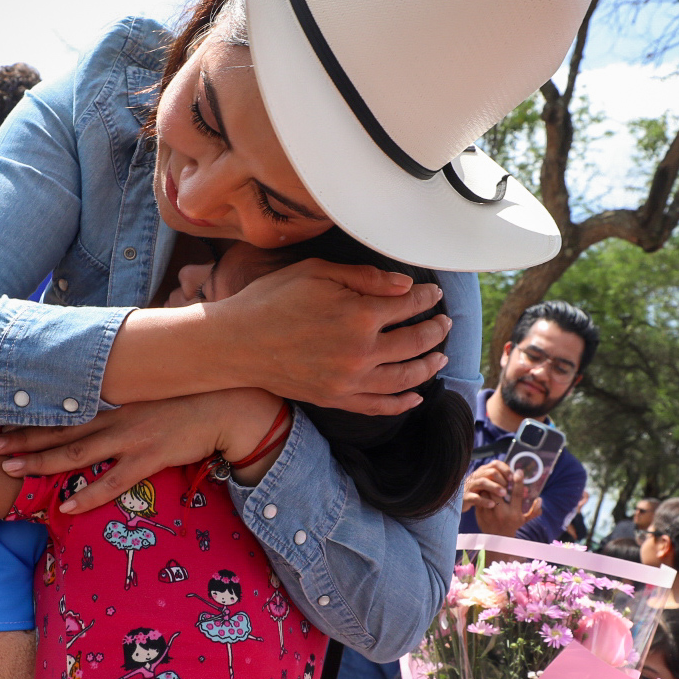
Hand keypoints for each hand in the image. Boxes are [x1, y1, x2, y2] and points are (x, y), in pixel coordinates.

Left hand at [0, 389, 283, 514]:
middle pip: (59, 429)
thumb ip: (124, 384)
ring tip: (10, 472)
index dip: (31, 414)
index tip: (1, 418)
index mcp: (114, 396)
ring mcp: (131, 438)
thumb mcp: (152, 382)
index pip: (63, 406)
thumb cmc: (190, 392)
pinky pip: (113, 482)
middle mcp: (115, 415)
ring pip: (76, 453)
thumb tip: (99, 383)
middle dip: (21, 439)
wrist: (228, 406)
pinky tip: (66, 507)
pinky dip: (88, 496)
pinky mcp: (150, 458)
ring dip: (41, 463)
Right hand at [213, 259, 450, 415]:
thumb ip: (365, 278)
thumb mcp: (316, 272)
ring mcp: (350, 381)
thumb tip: (405, 285)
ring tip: (440, 356)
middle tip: (444, 322)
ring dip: (429, 366)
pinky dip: (402, 403)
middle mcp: (361, 352)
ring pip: (405, 378)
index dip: (426, 297)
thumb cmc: (270, 300)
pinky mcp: (337, 399)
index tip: (433, 293)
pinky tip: (415, 396)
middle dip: (435, 330)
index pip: (409, 305)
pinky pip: (380, 406)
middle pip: (415, 342)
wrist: (235, 343)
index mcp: (359, 315)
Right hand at [462, 461, 511, 511]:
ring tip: (503, 494)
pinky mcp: (466, 497)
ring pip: (482, 482)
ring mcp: (470, 486)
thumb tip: (517, 479)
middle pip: (490, 472)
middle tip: (508, 488)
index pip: (495, 464)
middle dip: (502, 479)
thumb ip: (498, 480)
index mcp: (483, 471)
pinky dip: (484, 501)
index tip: (512, 478)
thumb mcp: (487, 483)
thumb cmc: (478, 492)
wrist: (460, 502)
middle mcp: (476, 476)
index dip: (505, 469)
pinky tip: (493, 504)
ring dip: (495, 487)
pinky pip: (475, 497)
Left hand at [470, 465, 541, 535]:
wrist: (497, 540)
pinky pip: (480, 498)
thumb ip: (534, 511)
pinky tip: (486, 490)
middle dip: (500, 481)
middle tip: (502, 475)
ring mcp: (490, 514)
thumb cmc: (512, 526)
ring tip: (493, 482)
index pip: (517, 494)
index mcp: (514, 513)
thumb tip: (540, 500)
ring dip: (490, 486)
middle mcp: (502, 513)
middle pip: (499, 490)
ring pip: (487, 492)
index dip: (518, 481)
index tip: (518, 471)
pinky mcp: (480, 514)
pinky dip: (483, 493)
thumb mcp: (524, 520)